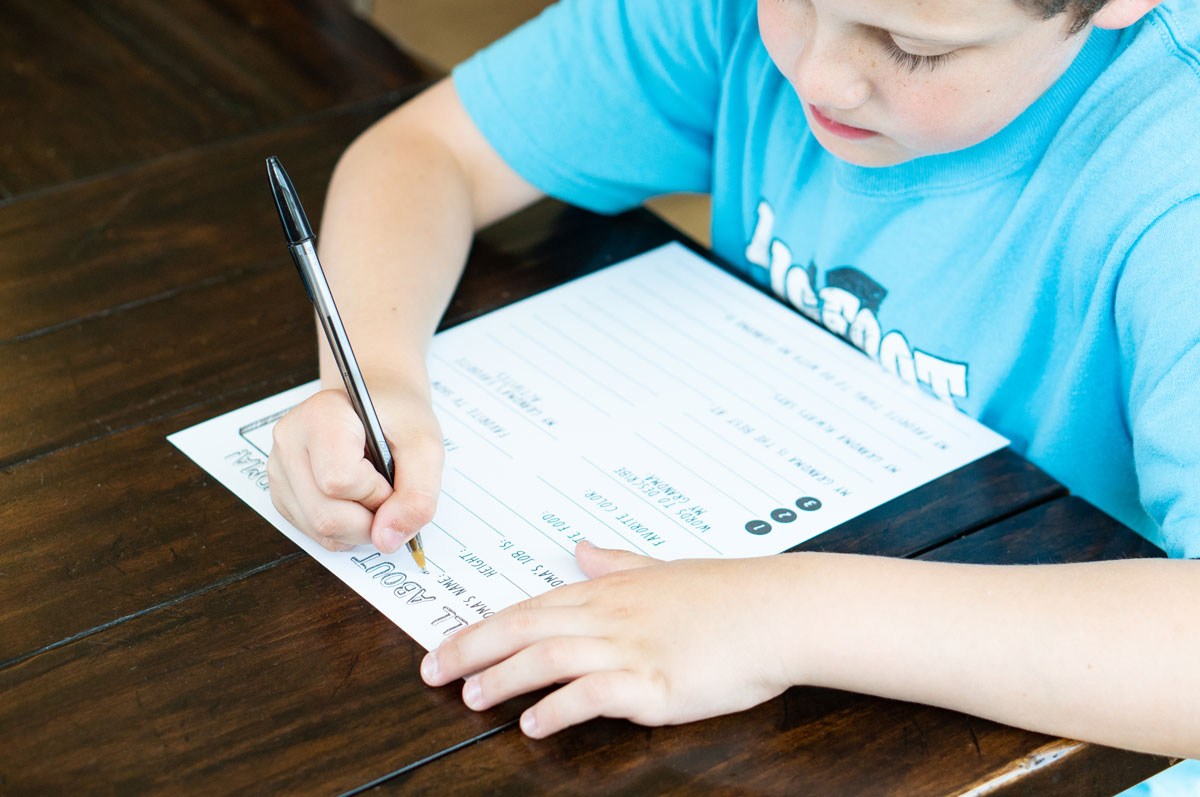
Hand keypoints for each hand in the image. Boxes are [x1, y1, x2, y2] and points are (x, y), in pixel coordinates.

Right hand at [267, 385, 443, 552]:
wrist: (378, 406)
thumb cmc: (399, 419)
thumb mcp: (426, 446)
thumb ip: (418, 494)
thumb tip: (387, 540)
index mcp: (320, 415)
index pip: (340, 481)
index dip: (376, 493)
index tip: (391, 477)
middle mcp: (290, 441)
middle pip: (325, 516)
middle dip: (370, 520)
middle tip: (388, 494)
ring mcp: (280, 469)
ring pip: (318, 530)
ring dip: (359, 528)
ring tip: (373, 495)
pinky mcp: (282, 493)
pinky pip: (313, 534)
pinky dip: (345, 530)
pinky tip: (356, 503)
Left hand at [420, 541, 802, 737]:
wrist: (779, 610)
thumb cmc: (727, 593)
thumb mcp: (663, 569)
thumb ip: (616, 562)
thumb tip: (582, 547)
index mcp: (609, 591)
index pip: (530, 606)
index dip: (483, 627)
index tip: (446, 644)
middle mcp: (610, 616)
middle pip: (525, 627)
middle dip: (472, 649)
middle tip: (432, 672)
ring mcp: (631, 648)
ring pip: (549, 656)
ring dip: (504, 677)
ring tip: (470, 698)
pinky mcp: (656, 683)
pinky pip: (594, 694)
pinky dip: (559, 708)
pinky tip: (534, 724)